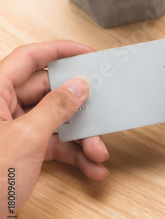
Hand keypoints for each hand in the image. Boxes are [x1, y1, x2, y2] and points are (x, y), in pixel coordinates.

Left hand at [0, 41, 109, 218]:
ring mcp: (14, 131)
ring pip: (56, 122)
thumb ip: (56, 108)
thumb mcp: (26, 138)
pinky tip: (90, 167)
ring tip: (97, 152)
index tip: (86, 54)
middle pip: (49, 94)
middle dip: (79, 109)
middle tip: (101, 111)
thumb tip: (78, 86)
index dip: (59, 51)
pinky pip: (54, 145)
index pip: (29, 59)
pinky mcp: (22, 152)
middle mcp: (3, 109)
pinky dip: (74, 156)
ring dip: (81, 138)